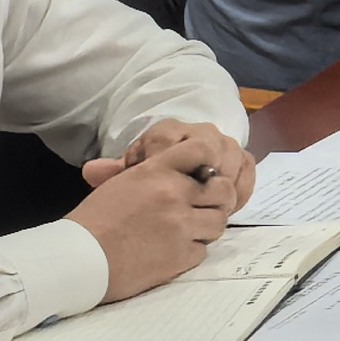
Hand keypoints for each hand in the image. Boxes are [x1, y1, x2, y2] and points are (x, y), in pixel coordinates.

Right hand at [64, 151, 234, 301]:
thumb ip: (155, 174)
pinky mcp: (181, 256)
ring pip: (218, 222)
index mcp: (156, 171)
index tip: (206, 173)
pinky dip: (192, 251)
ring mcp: (181, 226)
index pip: (201, 150)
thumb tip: (179, 168)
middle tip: (202, 208)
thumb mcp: (121, 184)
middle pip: (223, 190)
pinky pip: (203, 250)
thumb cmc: (93, 220)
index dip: (210, 161)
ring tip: (186, 231)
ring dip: (206, 227)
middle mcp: (174, 194)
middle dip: (217, 199)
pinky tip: (173, 251)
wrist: (78, 259)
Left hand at [80, 117, 256, 213]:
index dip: (160, 163)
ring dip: (224, 183)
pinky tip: (230, 207)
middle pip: (208, 145)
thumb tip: (92, 171)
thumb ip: (114, 174)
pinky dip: (241, 186)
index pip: (164, 140)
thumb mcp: (131, 178)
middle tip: (191, 203)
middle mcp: (197, 131)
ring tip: (210, 209)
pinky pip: (247, 166)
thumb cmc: (150, 179)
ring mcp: (223, 143)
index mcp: (166, 132)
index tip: (156, 188)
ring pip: (231, 155)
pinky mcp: (241, 157)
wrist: (180, 176)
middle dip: (203, 175)